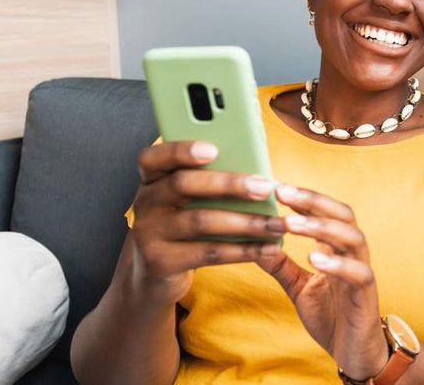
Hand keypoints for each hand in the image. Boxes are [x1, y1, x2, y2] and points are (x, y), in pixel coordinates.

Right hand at [129, 141, 285, 305]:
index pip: (154, 157)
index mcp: (153, 177)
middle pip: (184, 184)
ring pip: (200, 221)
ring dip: (246, 222)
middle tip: (265, 188)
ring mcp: (149, 233)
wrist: (156, 273)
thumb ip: (214, 181)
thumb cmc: (186, 223)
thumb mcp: (190, 199)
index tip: (213, 149)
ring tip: (277, 224)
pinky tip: (268, 248)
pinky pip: (208, 253)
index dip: (181, 150)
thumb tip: (264, 175)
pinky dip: (243, 250)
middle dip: (229, 184)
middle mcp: (145, 202)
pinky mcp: (161, 262)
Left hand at [257, 186, 388, 379]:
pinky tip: (315, 258)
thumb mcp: (298, 287)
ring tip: (291, 224)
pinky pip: (358, 273)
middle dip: (313, 201)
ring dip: (322, 227)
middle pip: (342, 215)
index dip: (303, 198)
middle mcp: (353, 254)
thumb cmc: (331, 316)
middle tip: (282, 192)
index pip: (326, 212)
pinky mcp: (366, 296)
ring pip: (352, 238)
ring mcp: (362, 272)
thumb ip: (281, 265)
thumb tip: (256, 241)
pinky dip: (338, 264)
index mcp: (337, 248)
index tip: (275, 186)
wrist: (353, 352)